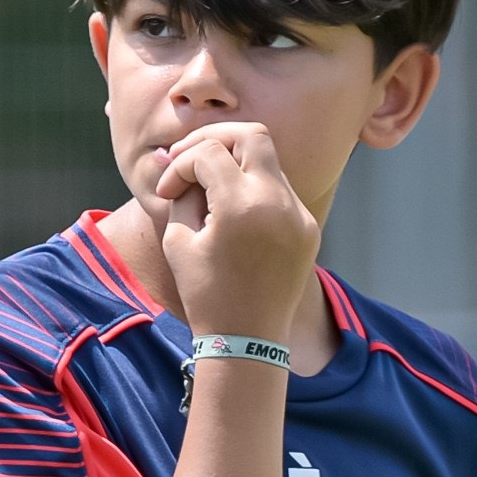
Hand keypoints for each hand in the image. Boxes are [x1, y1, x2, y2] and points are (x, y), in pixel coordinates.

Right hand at [149, 122, 320, 342]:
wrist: (248, 341)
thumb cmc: (205, 294)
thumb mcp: (179, 241)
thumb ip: (182, 194)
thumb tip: (185, 166)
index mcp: (241, 206)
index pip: (209, 152)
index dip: (181, 164)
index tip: (168, 191)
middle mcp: (278, 202)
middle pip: (252, 135)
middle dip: (217, 140)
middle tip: (194, 160)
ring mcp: (299, 214)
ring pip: (269, 162)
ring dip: (236, 166)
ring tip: (212, 191)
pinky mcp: (308, 228)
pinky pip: (281, 192)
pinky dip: (256, 191)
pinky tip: (235, 215)